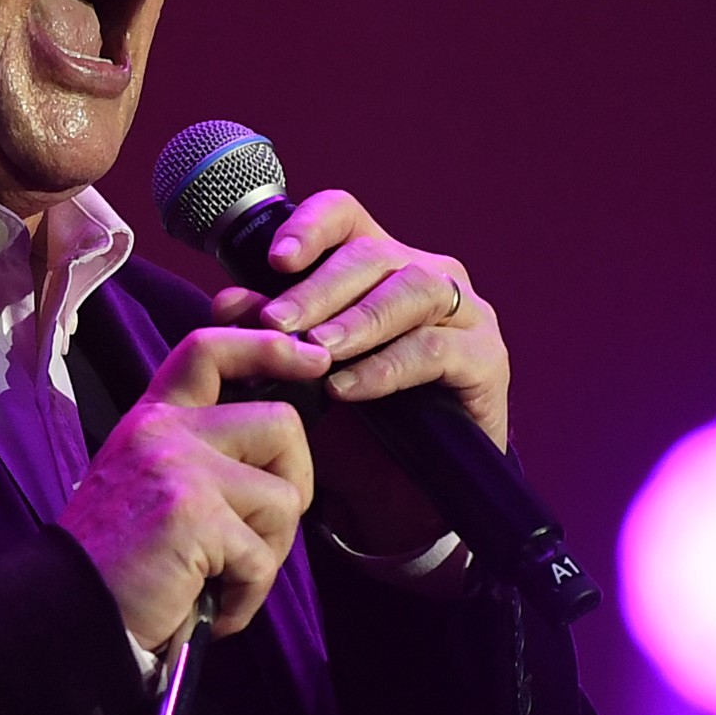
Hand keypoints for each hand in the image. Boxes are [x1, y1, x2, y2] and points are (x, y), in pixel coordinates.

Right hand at [56, 328, 327, 649]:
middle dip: (294, 485)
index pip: (209, 350)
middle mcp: (164, 430)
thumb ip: (198, 453)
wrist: (64, 611)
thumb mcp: (146, 481)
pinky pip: (263, 557)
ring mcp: (179, 467)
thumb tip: (279, 455)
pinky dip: (249, 596)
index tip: (310, 359)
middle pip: (281, 425)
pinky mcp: (193, 515)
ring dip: (269, 551)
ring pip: (284, 497)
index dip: (269, 347)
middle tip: (261, 532)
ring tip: (225, 578)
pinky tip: (212, 608)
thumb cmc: (116, 562)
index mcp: (152, 418)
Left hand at [210, 190, 508, 555]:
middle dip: (319, 288)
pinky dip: (386, 367)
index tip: (276, 258)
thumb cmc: (342, 423)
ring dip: (357, 319)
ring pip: (413, 289)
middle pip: (372, 254)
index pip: (344, 215)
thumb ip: (265, 333)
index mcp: (374, 261)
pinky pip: (435, 350)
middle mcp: (423, 272)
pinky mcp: (487, 359)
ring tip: (315, 351)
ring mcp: (462, 313)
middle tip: (276, 322)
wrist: (392, 498)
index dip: (311, 227)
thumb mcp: (294, 375)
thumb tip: (228, 301)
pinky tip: (346, 388)